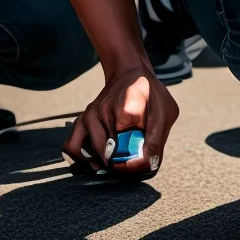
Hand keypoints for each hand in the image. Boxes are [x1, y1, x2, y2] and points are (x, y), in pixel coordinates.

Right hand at [63, 62, 178, 174]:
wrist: (130, 75)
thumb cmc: (151, 94)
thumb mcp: (166, 111)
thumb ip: (156, 137)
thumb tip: (147, 163)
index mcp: (130, 104)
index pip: (128, 139)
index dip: (136, 158)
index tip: (141, 161)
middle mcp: (106, 109)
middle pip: (111, 151)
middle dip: (122, 163)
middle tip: (132, 164)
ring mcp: (91, 115)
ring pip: (94, 153)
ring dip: (106, 162)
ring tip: (118, 162)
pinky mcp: (82, 120)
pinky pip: (73, 146)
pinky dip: (82, 159)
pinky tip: (97, 161)